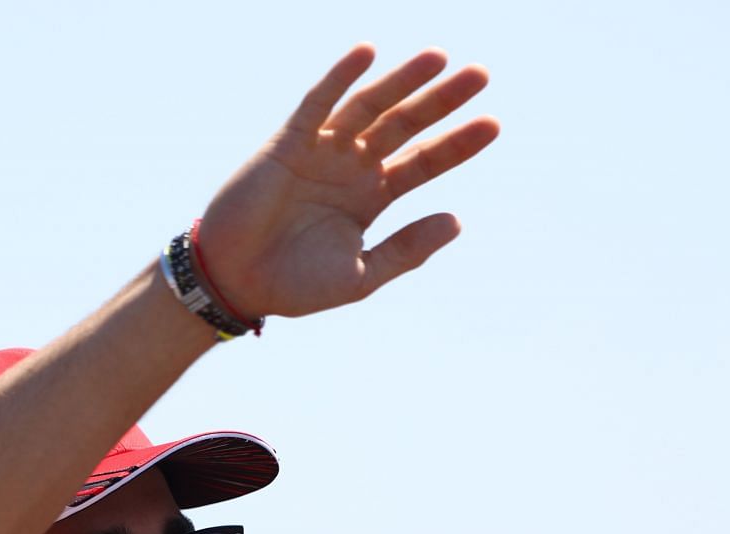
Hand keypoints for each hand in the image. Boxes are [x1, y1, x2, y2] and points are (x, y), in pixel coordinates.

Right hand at [196, 46, 499, 319]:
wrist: (236, 283)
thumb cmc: (295, 285)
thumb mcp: (362, 275)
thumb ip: (407, 249)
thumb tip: (458, 221)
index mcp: (371, 197)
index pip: (423, 162)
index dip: (457, 143)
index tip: (493, 125)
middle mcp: (351, 167)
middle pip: (405, 125)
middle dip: (441, 100)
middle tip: (481, 75)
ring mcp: (321, 151)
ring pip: (369, 107)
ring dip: (402, 81)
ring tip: (439, 57)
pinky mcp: (288, 142)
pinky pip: (317, 103)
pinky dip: (340, 77)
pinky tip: (367, 53)